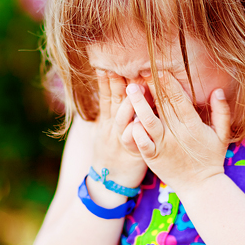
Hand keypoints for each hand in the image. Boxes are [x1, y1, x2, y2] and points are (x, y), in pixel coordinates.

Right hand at [91, 70, 148, 195]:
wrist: (108, 182)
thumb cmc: (112, 152)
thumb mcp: (105, 130)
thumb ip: (111, 110)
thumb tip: (115, 88)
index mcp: (108, 120)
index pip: (106, 94)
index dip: (106, 79)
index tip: (106, 61)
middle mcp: (112, 127)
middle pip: (114, 101)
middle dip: (118, 83)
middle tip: (122, 65)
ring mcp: (121, 140)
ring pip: (122, 119)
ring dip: (129, 103)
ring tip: (135, 88)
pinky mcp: (132, 152)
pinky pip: (132, 141)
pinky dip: (134, 131)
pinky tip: (139, 121)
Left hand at [126, 72, 230, 191]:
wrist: (201, 186)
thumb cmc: (211, 158)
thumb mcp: (223, 135)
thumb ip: (221, 112)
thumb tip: (218, 90)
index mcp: (193, 125)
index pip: (180, 100)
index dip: (170, 85)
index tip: (160, 70)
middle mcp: (177, 134)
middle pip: (163, 106)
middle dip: (152, 88)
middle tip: (140, 72)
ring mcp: (164, 146)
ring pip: (149, 121)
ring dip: (139, 105)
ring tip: (130, 89)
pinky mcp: (153, 157)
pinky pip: (142, 143)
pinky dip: (136, 132)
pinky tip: (130, 119)